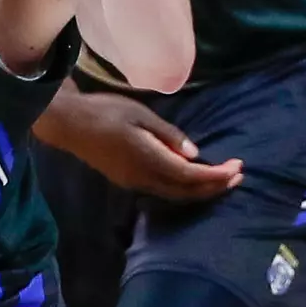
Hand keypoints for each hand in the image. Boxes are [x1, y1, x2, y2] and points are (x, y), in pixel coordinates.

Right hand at [53, 91, 241, 200]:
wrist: (67, 123)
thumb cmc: (104, 112)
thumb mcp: (140, 114)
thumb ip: (168, 135)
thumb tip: (195, 154)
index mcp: (149, 160)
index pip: (191, 176)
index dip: (217, 176)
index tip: (237, 167)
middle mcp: (143, 178)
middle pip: (186, 192)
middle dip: (215, 186)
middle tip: (238, 175)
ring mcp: (133, 182)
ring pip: (175, 194)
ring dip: (200, 189)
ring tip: (221, 178)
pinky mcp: (126, 180)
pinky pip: (162, 189)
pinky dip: (183, 186)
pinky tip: (190, 175)